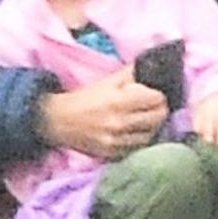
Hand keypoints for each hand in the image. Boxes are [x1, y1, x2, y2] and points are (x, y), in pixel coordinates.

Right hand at [38, 67, 169, 159]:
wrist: (58, 121)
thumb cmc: (85, 99)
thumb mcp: (107, 81)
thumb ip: (130, 74)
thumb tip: (152, 66)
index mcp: (119, 100)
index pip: (157, 99)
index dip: (158, 96)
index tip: (154, 95)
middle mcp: (120, 122)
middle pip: (158, 118)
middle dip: (159, 111)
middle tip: (152, 108)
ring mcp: (117, 140)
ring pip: (151, 135)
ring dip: (151, 127)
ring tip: (144, 121)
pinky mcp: (112, 153)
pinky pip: (137, 148)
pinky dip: (139, 140)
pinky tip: (134, 133)